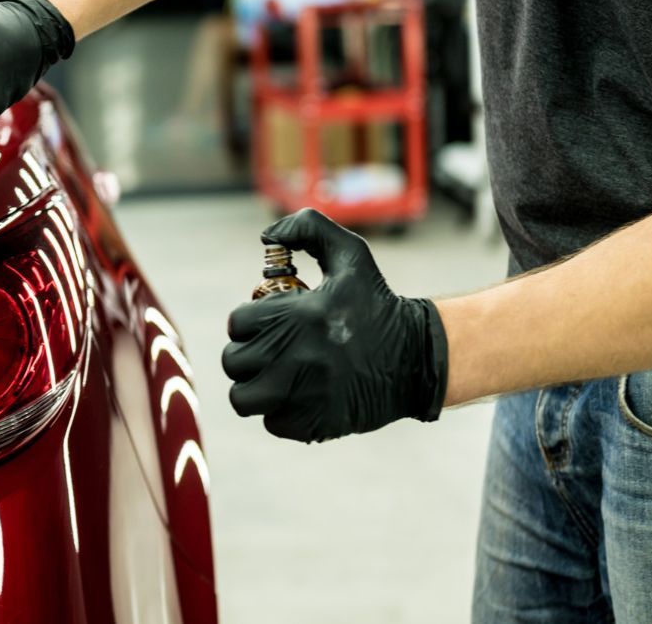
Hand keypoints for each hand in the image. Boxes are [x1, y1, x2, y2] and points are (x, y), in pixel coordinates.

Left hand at [221, 208, 448, 441]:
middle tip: (270, 349)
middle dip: (248, 352)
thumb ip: (308, 228)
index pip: (237, 323)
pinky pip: (271, 422)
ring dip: (254, 386)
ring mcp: (304, 395)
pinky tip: (301, 394)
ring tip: (274, 375)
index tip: (270, 322)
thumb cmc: (377, 304)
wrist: (417, 358)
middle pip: (234, 361)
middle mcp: (296, 357)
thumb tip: (268, 236)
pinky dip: (280, 412)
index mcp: (298, 316)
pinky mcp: (314, 424)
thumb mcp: (351, 255)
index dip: (250, 321)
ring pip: (243, 398)